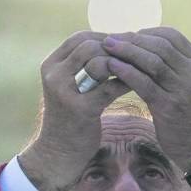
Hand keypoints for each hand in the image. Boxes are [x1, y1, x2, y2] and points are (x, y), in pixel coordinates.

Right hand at [19, 31, 130, 190]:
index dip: (104, 37)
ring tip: (140, 66)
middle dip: (116, 49)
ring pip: (100, 63)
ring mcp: (65, 92)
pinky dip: (126, 82)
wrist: (58, 153)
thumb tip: (115, 41)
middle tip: (137, 54)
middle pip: (89, 46)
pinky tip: (140, 84)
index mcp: (50, 65)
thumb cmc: (69, 117)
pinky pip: (110, 87)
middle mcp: (54, 75)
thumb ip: (82, 66)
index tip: (124, 42)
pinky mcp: (81, 110)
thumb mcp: (69, 86)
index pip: (79, 38)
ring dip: (123, 63)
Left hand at [101, 27, 190, 168]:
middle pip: (160, 46)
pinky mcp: (169, 106)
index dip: (147, 32)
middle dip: (132, 39)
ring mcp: (182, 89)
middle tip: (109, 38)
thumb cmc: (188, 112)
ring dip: (127, 51)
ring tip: (106, 47)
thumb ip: (170, 64)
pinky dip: (126, 72)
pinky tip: (111, 66)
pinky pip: (145, 83)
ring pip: (152, 62)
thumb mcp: (185, 82)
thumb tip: (139, 44)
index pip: (172, 36)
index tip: (127, 34)